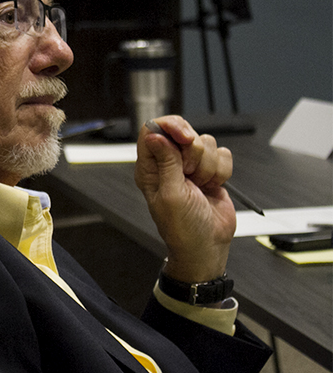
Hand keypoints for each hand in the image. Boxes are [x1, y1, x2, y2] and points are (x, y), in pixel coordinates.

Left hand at [134, 116, 234, 282]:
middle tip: (190, 174)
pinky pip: (222, 155)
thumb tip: (154, 136)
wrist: (207, 245)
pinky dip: (222, 171)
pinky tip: (213, 186)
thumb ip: (166, 163)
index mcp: (150, 167)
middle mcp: (169, 163)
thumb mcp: (171, 196)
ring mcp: (190, 166)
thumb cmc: (183, 228)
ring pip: (206, 143)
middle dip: (194, 151)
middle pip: (183, 131)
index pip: (153, 130)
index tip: (186, 138)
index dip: (171, 127)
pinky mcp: (211, 171)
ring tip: (201, 186)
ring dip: (208, 166)